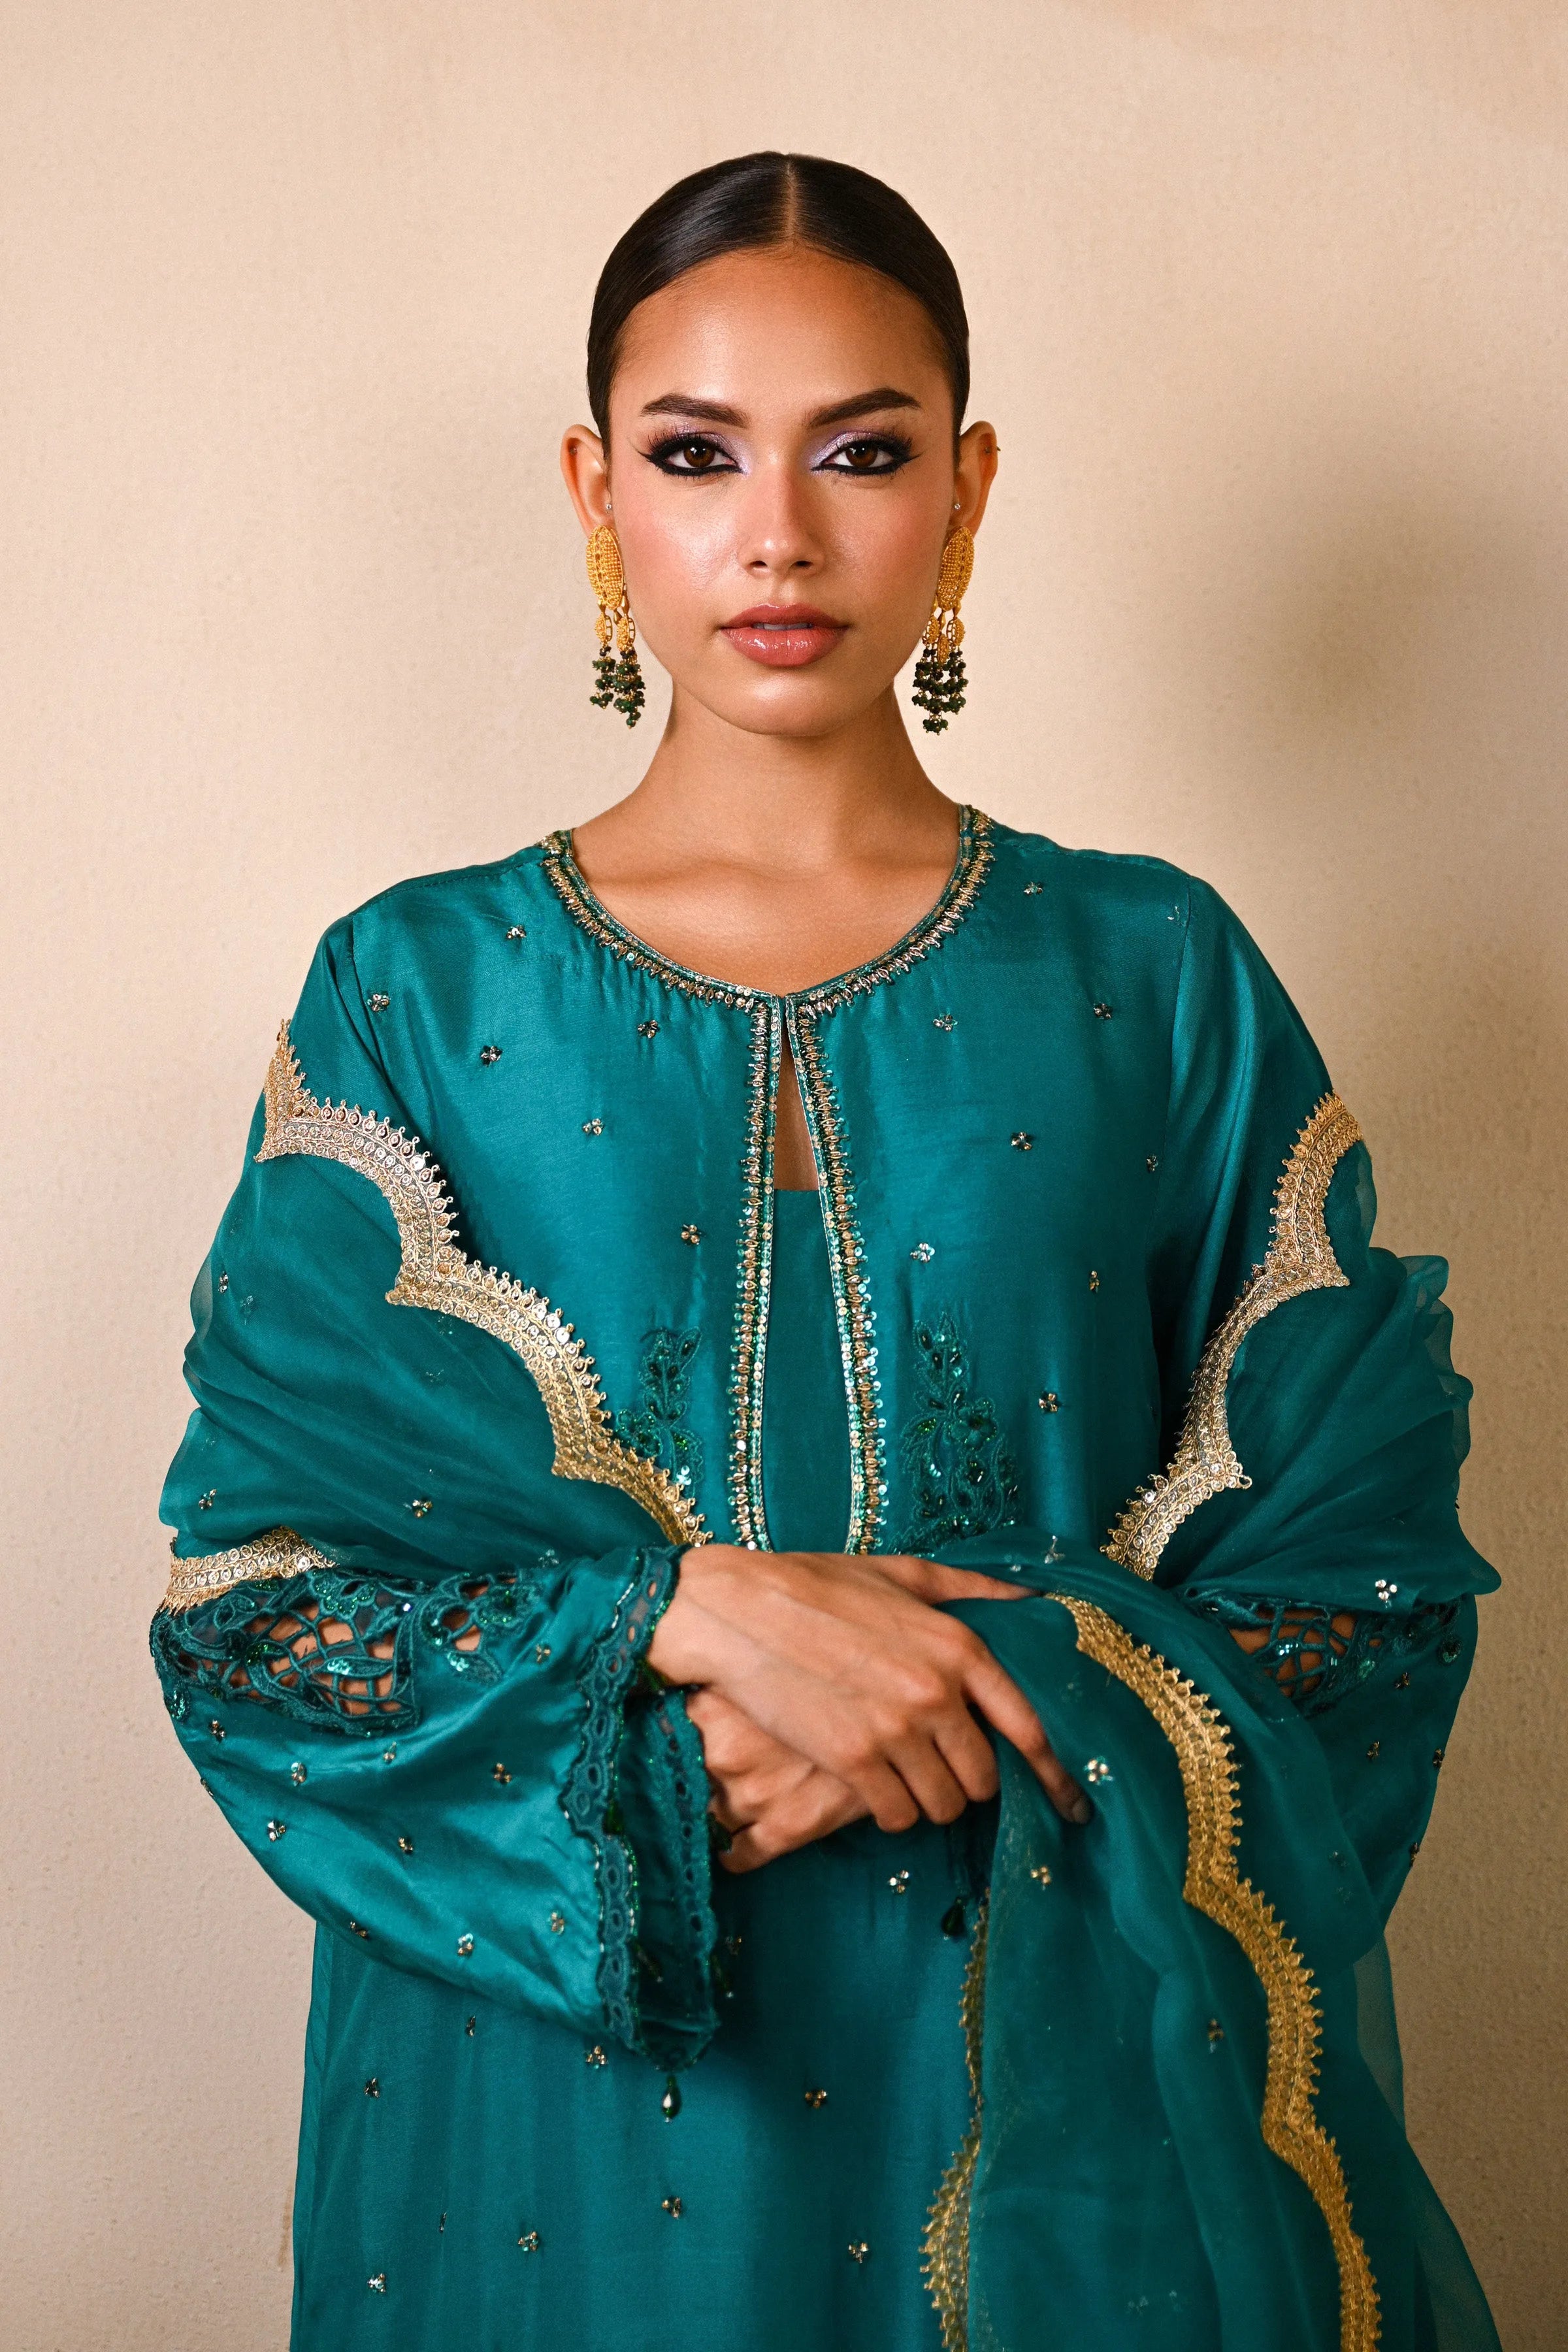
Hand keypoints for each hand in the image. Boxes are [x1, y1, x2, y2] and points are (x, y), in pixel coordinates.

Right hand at [648, 1546, 1089, 1835]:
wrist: (737, 1611)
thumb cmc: (817, 1585)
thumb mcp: (903, 1574)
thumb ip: (972, 1590)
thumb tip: (1033, 1594)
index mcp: (959, 1645)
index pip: (1029, 1727)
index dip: (1054, 1773)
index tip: (1069, 1802)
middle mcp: (937, 1692)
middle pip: (985, 1778)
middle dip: (970, 1782)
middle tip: (944, 1768)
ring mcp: (895, 1731)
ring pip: (944, 1804)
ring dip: (930, 1800)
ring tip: (905, 1776)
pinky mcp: (852, 1761)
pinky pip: (895, 1816)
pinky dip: (890, 1811)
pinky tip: (873, 1787)